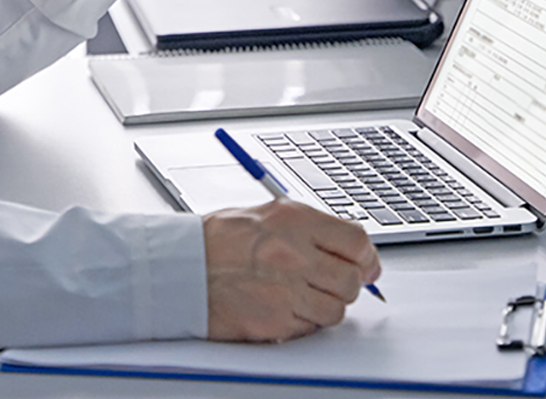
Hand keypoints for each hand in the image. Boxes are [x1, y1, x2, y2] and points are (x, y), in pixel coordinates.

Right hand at [202, 199, 380, 341]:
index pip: (356, 241)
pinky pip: (309, 328)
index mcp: (293, 221)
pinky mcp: (275, 321)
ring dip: (325, 306)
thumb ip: (307, 229)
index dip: (367, 257)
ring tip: (301, 295)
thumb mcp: (264, 216)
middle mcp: (294, 254)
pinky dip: (302, 322)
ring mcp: (285, 291)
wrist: (178, 268)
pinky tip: (281, 307)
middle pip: (351, 279)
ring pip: (335, 309)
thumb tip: (344, 246)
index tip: (366, 266)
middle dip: (347, 284)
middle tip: (332, 283)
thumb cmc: (215, 241)